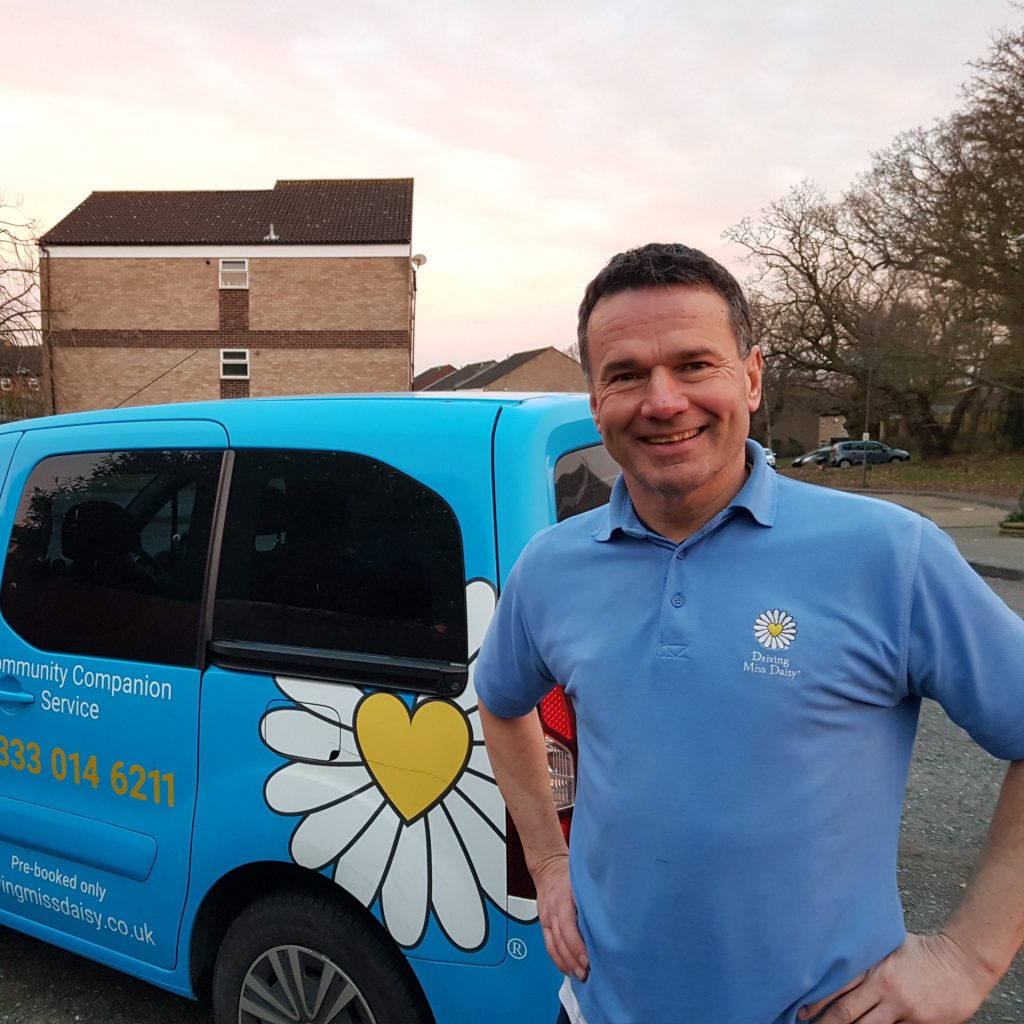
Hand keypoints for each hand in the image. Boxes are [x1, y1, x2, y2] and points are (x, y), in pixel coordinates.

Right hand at [532, 852, 588, 980]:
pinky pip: (548, 945)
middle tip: (587, 972)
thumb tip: (614, 915)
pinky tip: (567, 969)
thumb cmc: (569, 873)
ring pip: (553, 945)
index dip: (577, 944)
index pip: (568, 925)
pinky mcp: (545, 923)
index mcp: (565, 897)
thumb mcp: (582, 880)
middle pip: (561, 939)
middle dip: (573, 959)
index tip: (589, 959)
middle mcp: (554, 908)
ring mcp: (548, 917)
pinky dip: (557, 960)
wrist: (548, 866)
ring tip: (580, 975)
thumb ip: (593, 896)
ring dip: (566, 963)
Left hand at [798, 932, 995, 1022]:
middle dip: (824, 1023)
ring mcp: (901, 1009)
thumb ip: (867, 956)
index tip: (800, 1010)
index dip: (816, 1000)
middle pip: (845, 1013)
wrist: (963, 963)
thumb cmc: (923, 951)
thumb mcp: (889, 945)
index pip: (836, 986)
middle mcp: (883, 988)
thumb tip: (837, 958)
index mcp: (873, 966)